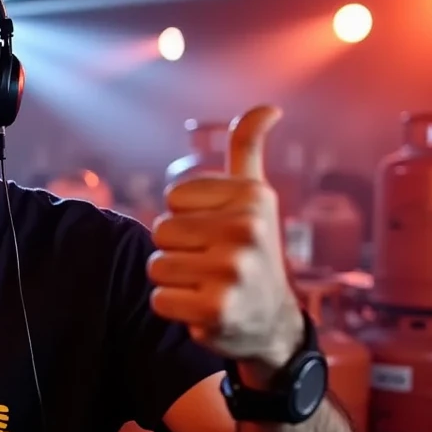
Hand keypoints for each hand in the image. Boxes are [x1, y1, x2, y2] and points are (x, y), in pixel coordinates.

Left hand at [147, 106, 302, 377]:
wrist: (274, 324)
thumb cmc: (255, 251)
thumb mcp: (256, 197)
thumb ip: (249, 148)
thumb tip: (269, 107)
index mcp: (253, 196)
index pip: (175, 198)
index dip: (189, 218)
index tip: (219, 233)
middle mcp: (247, 229)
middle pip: (161, 231)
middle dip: (179, 250)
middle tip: (212, 264)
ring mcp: (233, 270)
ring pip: (157, 265)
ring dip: (175, 280)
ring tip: (208, 285)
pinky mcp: (216, 309)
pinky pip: (159, 298)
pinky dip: (174, 308)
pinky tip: (204, 308)